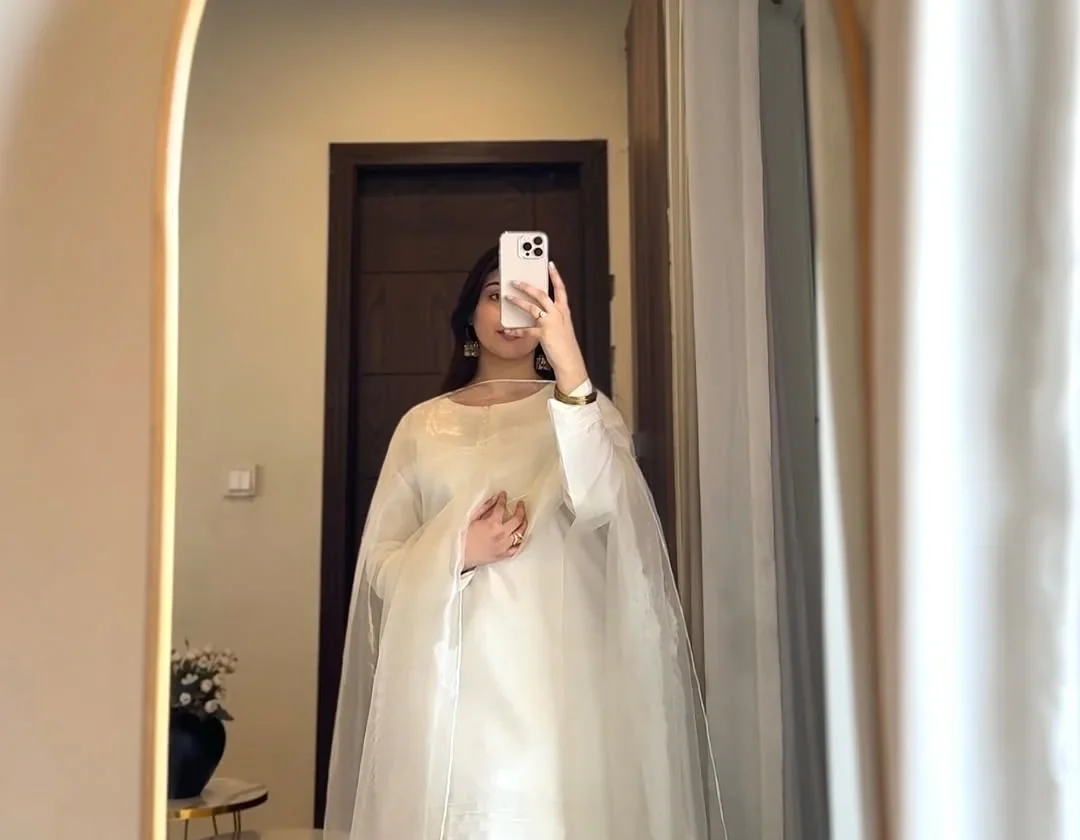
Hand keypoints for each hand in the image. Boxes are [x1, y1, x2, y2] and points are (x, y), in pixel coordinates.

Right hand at [463, 492, 527, 570]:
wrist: (459, 556)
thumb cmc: (462, 538)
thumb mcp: (471, 519)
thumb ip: (485, 507)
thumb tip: (494, 498)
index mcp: (493, 524)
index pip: (502, 507)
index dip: (503, 499)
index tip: (504, 495)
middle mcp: (502, 534)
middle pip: (517, 519)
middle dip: (520, 509)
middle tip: (520, 504)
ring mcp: (504, 546)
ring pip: (521, 533)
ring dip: (524, 523)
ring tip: (524, 517)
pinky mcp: (503, 555)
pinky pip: (517, 548)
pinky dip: (521, 541)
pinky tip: (522, 536)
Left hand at [503, 262, 588, 392]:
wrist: (570, 361)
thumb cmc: (566, 346)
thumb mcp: (563, 327)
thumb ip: (554, 317)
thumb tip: (540, 311)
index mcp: (564, 311)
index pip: (561, 289)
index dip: (555, 276)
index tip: (550, 265)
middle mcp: (557, 314)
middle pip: (541, 294)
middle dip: (527, 286)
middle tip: (516, 281)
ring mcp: (550, 323)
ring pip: (531, 308)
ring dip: (518, 302)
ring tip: (508, 298)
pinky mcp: (543, 334)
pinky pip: (526, 330)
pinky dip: (516, 329)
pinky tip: (508, 329)